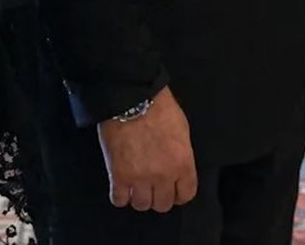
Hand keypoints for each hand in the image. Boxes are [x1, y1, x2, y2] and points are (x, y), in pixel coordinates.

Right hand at [97, 87, 197, 211]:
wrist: (133, 99)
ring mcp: (140, 178)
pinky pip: (119, 200)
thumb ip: (181, 155)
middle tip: (153, 186)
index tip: (173, 190)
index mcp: (183, 163)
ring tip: (136, 185)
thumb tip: (177, 167)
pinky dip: (120, 195)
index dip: (179, 194)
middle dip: (159, 196)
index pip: (186, 195)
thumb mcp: (182, 130)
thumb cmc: (160, 108)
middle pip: (163, 204)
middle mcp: (163, 176)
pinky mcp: (118, 176)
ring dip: (139, 197)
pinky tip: (121, 185)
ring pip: (141, 205)